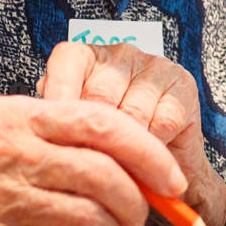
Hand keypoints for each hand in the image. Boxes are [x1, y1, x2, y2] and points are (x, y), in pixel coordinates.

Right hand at [0, 97, 182, 225]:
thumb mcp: (9, 134)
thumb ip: (68, 139)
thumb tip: (149, 167)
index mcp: (19, 114)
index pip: (102, 123)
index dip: (149, 154)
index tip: (171, 181)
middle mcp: (5, 149)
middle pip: (103, 176)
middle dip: (136, 206)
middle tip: (138, 222)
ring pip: (88, 219)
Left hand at [39, 41, 225, 225]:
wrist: (160, 171)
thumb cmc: (111, 146)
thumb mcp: (76, 133)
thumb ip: (60, 123)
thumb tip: (42, 124)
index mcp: (86, 57)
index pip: (67, 63)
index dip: (59, 97)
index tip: (51, 131)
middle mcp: (121, 54)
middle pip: (100, 96)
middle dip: (95, 137)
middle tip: (91, 164)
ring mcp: (154, 67)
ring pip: (132, 113)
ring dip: (126, 147)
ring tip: (119, 168)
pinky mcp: (183, 86)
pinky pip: (162, 123)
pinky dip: (153, 147)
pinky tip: (146, 158)